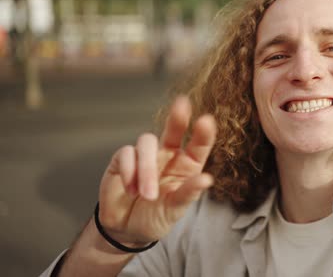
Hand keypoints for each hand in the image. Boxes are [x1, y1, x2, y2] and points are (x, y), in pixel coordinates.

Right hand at [96, 95, 215, 246]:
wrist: (127, 230)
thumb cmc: (157, 216)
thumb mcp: (176, 209)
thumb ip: (189, 193)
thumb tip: (207, 179)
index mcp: (187, 165)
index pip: (198, 145)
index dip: (203, 133)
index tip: (207, 121)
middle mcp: (167, 155)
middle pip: (173, 130)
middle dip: (177, 117)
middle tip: (182, 105)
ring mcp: (145, 156)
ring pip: (146, 143)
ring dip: (147, 169)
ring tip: (147, 195)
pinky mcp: (123, 160)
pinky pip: (126, 153)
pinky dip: (129, 172)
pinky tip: (131, 190)